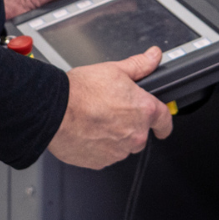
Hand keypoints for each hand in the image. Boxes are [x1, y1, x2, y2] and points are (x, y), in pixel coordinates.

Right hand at [46, 46, 173, 168]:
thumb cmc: (80, 92)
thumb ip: (139, 66)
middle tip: (110, 111)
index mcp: (143, 110)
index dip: (164, 122)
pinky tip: (87, 131)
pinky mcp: (101, 162)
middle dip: (129, 124)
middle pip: (140, 133)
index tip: (161, 125)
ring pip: (122, 145)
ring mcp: (119, 151)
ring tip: (95, 119)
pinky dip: (99, 145)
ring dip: (114, 135)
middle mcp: (135, 134)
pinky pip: (105, 155)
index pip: (165, 121)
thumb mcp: (114, 70)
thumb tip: (153, 57)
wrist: (54, 111)